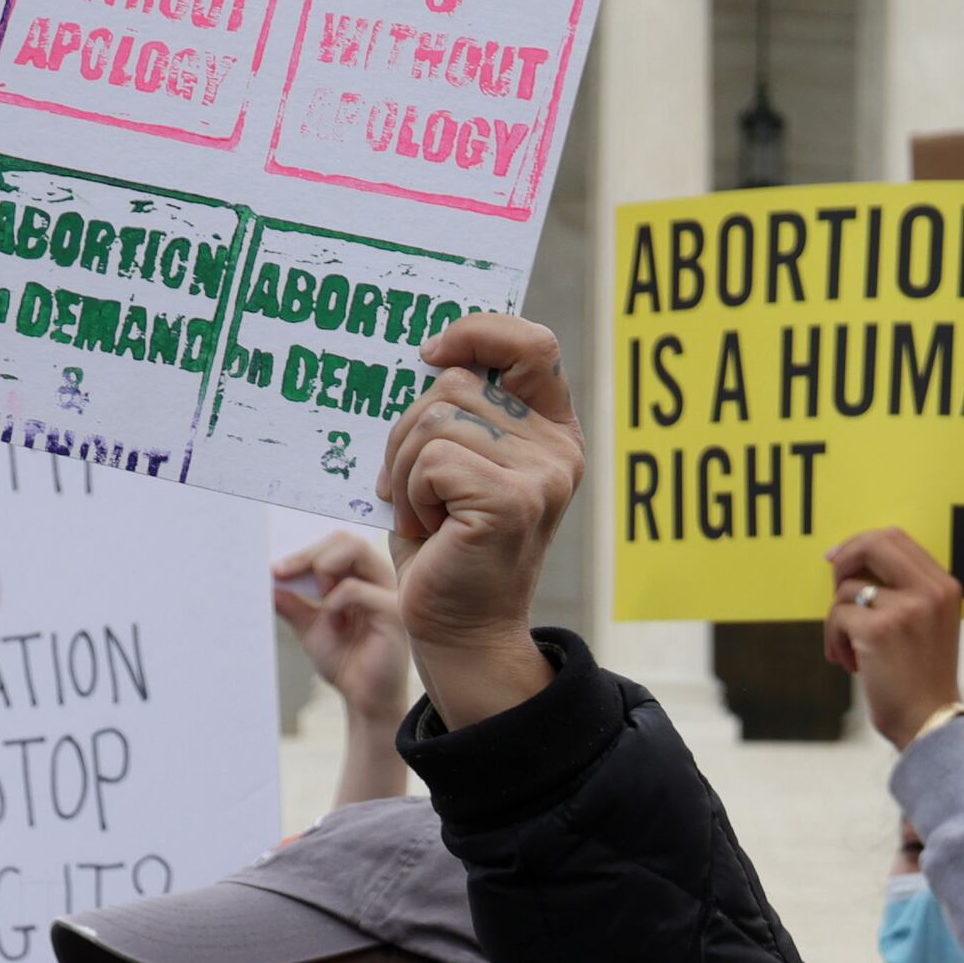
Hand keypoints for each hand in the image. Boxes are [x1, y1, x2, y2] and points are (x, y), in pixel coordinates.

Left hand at [274, 525, 416, 712]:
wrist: (362, 698)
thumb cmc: (345, 661)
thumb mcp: (309, 625)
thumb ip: (291, 601)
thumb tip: (264, 581)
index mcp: (363, 577)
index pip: (336, 543)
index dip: (303, 551)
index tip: (276, 570)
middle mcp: (379, 579)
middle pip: (345, 539)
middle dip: (308, 555)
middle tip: (283, 574)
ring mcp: (389, 593)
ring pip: (355, 551)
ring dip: (323, 569)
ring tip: (318, 600)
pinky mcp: (392, 613)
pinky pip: (356, 589)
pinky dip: (334, 601)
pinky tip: (333, 621)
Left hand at [378, 317, 580, 730]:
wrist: (462, 630)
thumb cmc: (448, 545)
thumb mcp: (458, 464)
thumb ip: (460, 411)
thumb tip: (429, 355)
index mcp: (552, 431)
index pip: (533, 344)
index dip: (479, 333)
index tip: (431, 353)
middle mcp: (558, 449)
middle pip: (457, 383)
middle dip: (409, 429)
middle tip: (413, 485)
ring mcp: (541, 475)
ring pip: (436, 419)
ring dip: (405, 467)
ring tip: (422, 512)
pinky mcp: (511, 500)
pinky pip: (432, 458)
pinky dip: (411, 492)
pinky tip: (428, 528)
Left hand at [823, 526, 963, 746]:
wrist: (930, 722)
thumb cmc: (922, 679)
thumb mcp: (930, 625)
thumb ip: (905, 591)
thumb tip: (852, 562)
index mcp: (945, 586)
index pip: (897, 537)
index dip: (860, 543)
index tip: (839, 558)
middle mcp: (930, 592)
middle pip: (873, 544)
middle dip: (843, 559)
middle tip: (832, 583)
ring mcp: (906, 609)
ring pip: (847, 588)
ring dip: (837, 620)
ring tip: (850, 649)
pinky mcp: (879, 630)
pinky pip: (838, 616)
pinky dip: (835, 640)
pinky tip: (849, 663)